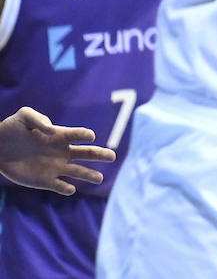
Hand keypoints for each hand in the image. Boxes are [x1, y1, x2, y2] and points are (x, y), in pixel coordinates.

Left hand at [0, 108, 114, 195]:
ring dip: (88, 175)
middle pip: (85, 154)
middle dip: (99, 155)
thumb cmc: (13, 128)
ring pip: (76, 172)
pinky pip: (58, 185)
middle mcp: (61, 151)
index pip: (77, 135)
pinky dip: (64, 188)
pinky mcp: (44, 181)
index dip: (84, 135)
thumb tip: (50, 128)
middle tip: (112, 157)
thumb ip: (37, 119)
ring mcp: (54, 167)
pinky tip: (70, 189)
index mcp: (59, 135)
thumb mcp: (23, 116)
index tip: (90, 136)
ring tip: (100, 179)